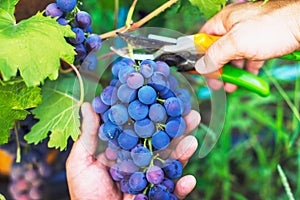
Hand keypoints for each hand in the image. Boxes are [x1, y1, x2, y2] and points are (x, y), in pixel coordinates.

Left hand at [66, 102, 200, 199]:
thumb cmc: (85, 192)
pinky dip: (182, 186)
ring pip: (171, 162)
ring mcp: (150, 178)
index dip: (153, 113)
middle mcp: (140, 161)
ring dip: (183, 152)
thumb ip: (88, 136)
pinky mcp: (157, 196)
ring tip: (192, 140)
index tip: (164, 97)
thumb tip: (87, 105)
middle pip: (162, 142)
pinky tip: (189, 179)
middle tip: (189, 113)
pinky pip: (173, 191)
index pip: (142, 128)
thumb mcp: (81, 162)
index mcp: (124, 150)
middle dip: (176, 128)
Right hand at [195, 0, 299, 91]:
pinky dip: (247, 70)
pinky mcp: (262, 43)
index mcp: (224, 21)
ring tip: (231, 85)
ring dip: (232, 72)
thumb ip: (215, 54)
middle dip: (217, 68)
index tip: (198, 69)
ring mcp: (249, 35)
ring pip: (234, 56)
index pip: (203, 38)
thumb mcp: (236, 42)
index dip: (199, 54)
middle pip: (218, 50)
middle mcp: (235, 27)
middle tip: (216, 83)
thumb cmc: (273, 26)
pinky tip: (247, 79)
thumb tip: (201, 66)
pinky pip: (249, 58)